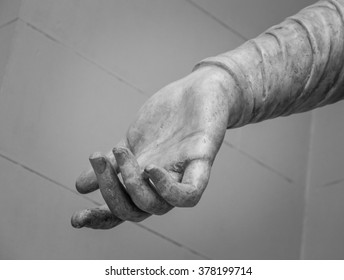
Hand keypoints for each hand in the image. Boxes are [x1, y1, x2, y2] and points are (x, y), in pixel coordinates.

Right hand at [71, 66, 235, 228]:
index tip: (76, 219)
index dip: (100, 219)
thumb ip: (113, 164)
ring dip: (131, 184)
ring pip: (156, 206)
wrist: (196, 88)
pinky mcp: (202, 160)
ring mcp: (181, 174)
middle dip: (110, 191)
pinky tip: (151, 169)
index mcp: (143, 179)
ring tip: (122, 153)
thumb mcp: (132, 141)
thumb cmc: (165, 117)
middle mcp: (161, 183)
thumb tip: (80, 187)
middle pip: (134, 211)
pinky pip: (190, 193)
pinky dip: (169, 191)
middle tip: (98, 158)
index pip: (121, 210)